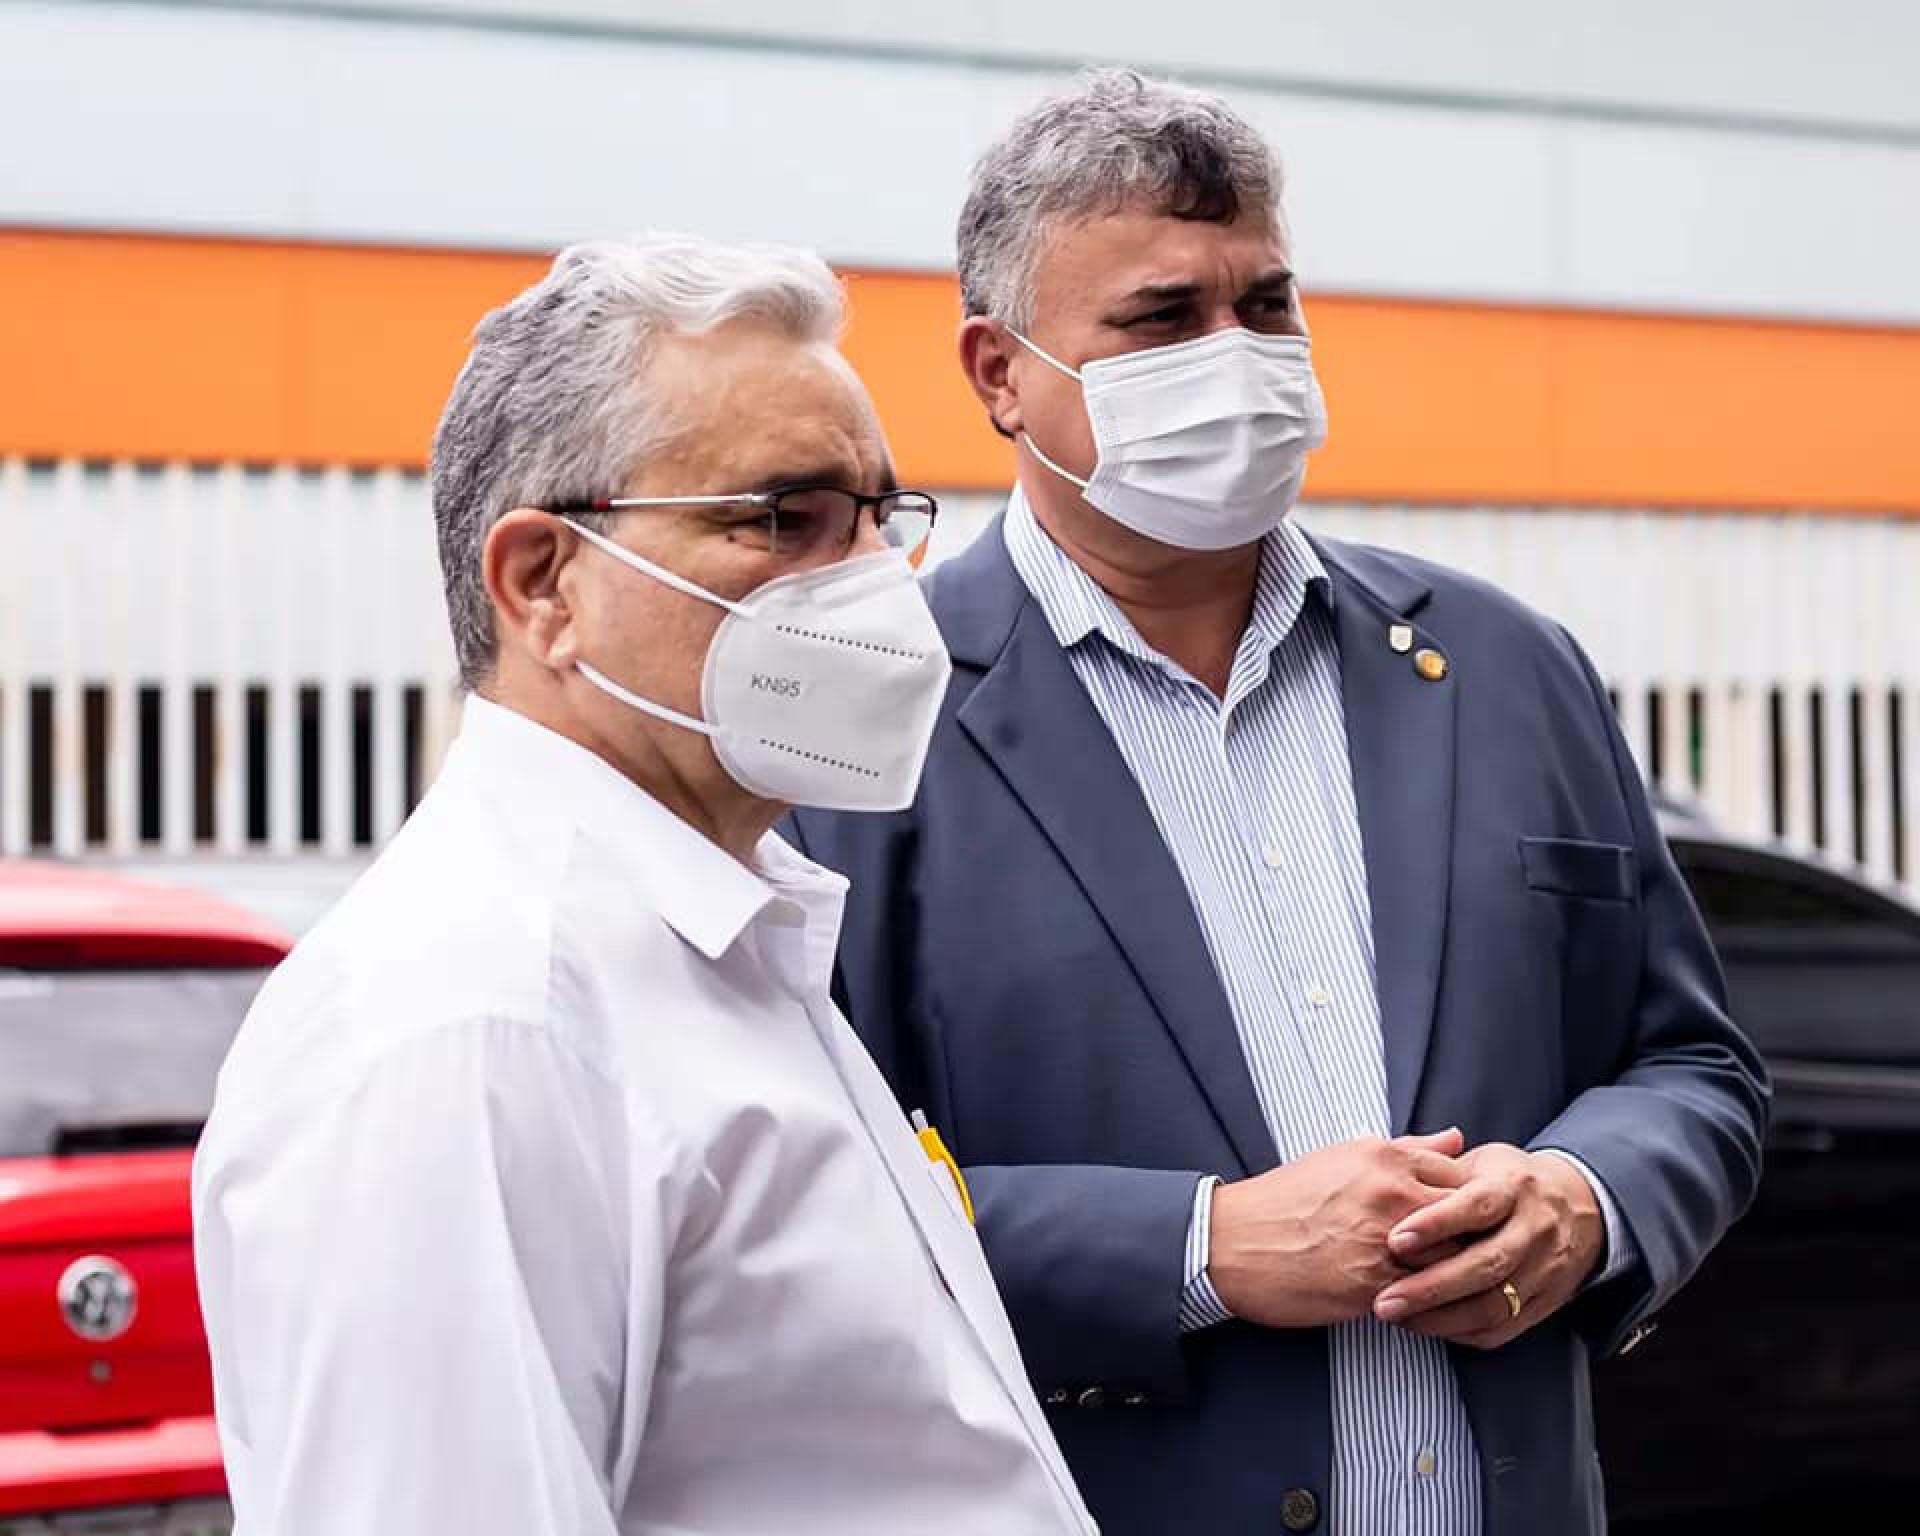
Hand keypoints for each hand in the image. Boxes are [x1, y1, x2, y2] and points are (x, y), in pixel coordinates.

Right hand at [1208, 1128, 1468, 1329]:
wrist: (1234, 1242)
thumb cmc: (1285, 1200)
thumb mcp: (1346, 1157)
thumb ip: (1408, 1149)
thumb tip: (1455, 1137)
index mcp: (1385, 1157)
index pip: (1462, 1178)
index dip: (1472, 1204)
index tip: (1471, 1219)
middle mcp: (1390, 1193)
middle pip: (1467, 1220)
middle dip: (1474, 1239)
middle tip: (1474, 1254)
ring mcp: (1384, 1240)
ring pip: (1452, 1261)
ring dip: (1456, 1274)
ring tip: (1454, 1282)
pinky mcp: (1374, 1284)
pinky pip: (1424, 1296)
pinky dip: (1431, 1301)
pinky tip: (1425, 1302)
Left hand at [1371, 1143, 1604, 1348]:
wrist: (1578, 1204)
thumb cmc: (1509, 1181)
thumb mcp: (1480, 1162)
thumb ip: (1439, 1172)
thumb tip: (1389, 1180)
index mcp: (1514, 1187)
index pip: (1477, 1206)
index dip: (1436, 1224)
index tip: (1395, 1240)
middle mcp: (1534, 1229)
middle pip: (1486, 1264)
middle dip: (1430, 1287)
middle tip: (1385, 1299)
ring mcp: (1544, 1269)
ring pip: (1494, 1304)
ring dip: (1441, 1317)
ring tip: (1398, 1316)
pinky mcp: (1545, 1302)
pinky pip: (1503, 1327)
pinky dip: (1461, 1331)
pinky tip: (1427, 1325)